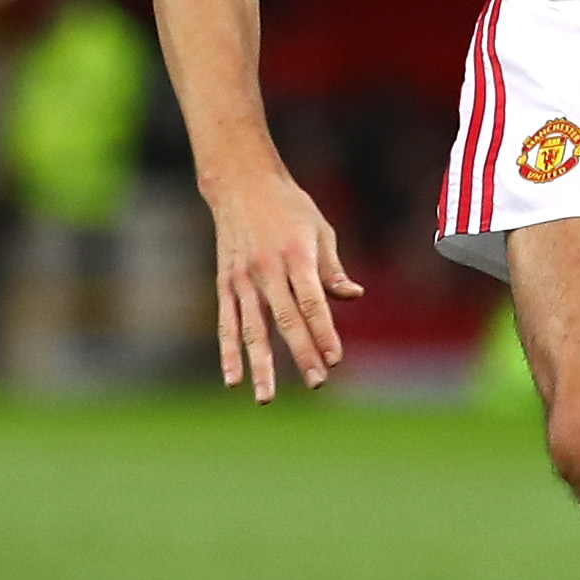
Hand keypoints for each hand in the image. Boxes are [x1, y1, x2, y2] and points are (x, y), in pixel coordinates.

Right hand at [205, 164, 362, 402]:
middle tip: (316, 382)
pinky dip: (229, 351)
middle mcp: (267, 269)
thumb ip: (332, 268)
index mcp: (296, 254)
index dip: (323, 332)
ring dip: (260, 365)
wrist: (240, 182)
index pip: (312, 302)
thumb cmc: (288, 206)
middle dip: (301, 353)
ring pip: (252, 328)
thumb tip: (353, 296)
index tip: (335, 358)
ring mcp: (242, 278)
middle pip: (285, 319)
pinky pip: (227, 322)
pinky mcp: (225, 283)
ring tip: (266, 397)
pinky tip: (233, 379)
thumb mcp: (319, 229)